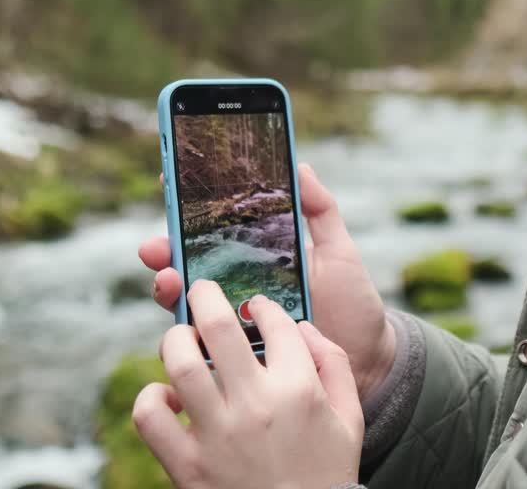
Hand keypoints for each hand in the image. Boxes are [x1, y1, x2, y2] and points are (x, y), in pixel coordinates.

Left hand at [133, 283, 362, 488]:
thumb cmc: (326, 471)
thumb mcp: (349, 416)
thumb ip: (334, 363)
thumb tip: (301, 326)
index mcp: (298, 389)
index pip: (274, 322)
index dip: (261, 304)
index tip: (254, 306)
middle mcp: (256, 405)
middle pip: (216, 326)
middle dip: (204, 295)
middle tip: (200, 290)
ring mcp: (218, 435)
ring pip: (178, 363)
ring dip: (174, 340)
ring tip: (180, 339)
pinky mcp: (188, 465)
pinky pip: (151, 416)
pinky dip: (152, 398)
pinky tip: (169, 397)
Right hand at [139, 164, 396, 398]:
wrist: (370, 359)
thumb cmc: (352, 302)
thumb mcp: (338, 252)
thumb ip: (320, 210)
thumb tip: (299, 165)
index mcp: (256, 259)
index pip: (211, 232)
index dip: (185, 209)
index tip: (166, 184)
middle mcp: (237, 290)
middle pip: (187, 266)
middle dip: (164, 253)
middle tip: (156, 247)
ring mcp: (235, 325)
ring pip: (186, 306)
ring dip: (169, 291)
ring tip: (170, 281)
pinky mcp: (238, 360)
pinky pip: (203, 349)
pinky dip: (189, 338)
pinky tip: (188, 328)